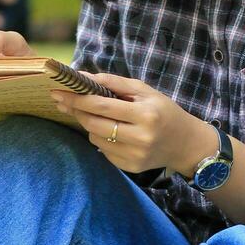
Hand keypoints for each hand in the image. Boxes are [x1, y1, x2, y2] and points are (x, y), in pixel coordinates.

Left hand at [49, 72, 211, 174]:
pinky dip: (101, 139)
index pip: (102, 106)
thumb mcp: (144, 91)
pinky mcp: (131, 167)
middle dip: (76, 111)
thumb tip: (83, 76)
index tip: (59, 92)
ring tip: (96, 115)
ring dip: (89, 125)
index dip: (77, 99)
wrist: (185, 143)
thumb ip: (113, 82)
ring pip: (96, 138)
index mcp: (145, 114)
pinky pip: (104, 151)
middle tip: (63, 101)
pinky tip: (111, 132)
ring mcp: (135, 156)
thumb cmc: (163, 111)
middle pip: (94, 124)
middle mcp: (141, 138)